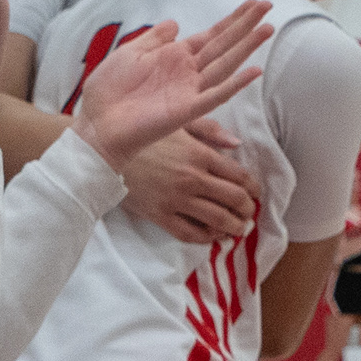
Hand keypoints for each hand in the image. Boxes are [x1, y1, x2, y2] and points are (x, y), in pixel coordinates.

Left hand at [70, 2, 268, 172]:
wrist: (96, 123)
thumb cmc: (108, 91)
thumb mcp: (129, 53)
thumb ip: (154, 39)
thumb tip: (175, 22)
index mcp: (174, 57)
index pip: (211, 35)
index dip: (232, 20)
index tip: (253, 4)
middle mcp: (187, 73)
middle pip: (223, 45)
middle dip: (245, 25)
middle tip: (268, 5)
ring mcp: (189, 91)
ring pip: (225, 65)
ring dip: (246, 47)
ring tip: (267, 29)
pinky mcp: (186, 111)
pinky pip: (215, 96)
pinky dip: (234, 85)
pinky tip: (253, 71)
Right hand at [121, 120, 257, 244]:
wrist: (105, 153)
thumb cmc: (143, 135)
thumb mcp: (177, 123)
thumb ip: (209, 130)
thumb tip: (237, 143)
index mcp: (199, 154)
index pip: (239, 176)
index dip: (253, 188)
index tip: (256, 193)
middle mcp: (192, 178)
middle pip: (233, 199)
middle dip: (247, 209)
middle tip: (249, 213)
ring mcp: (176, 200)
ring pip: (217, 219)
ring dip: (234, 227)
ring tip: (238, 229)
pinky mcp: (160, 215)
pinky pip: (190, 233)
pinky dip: (207, 238)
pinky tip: (213, 236)